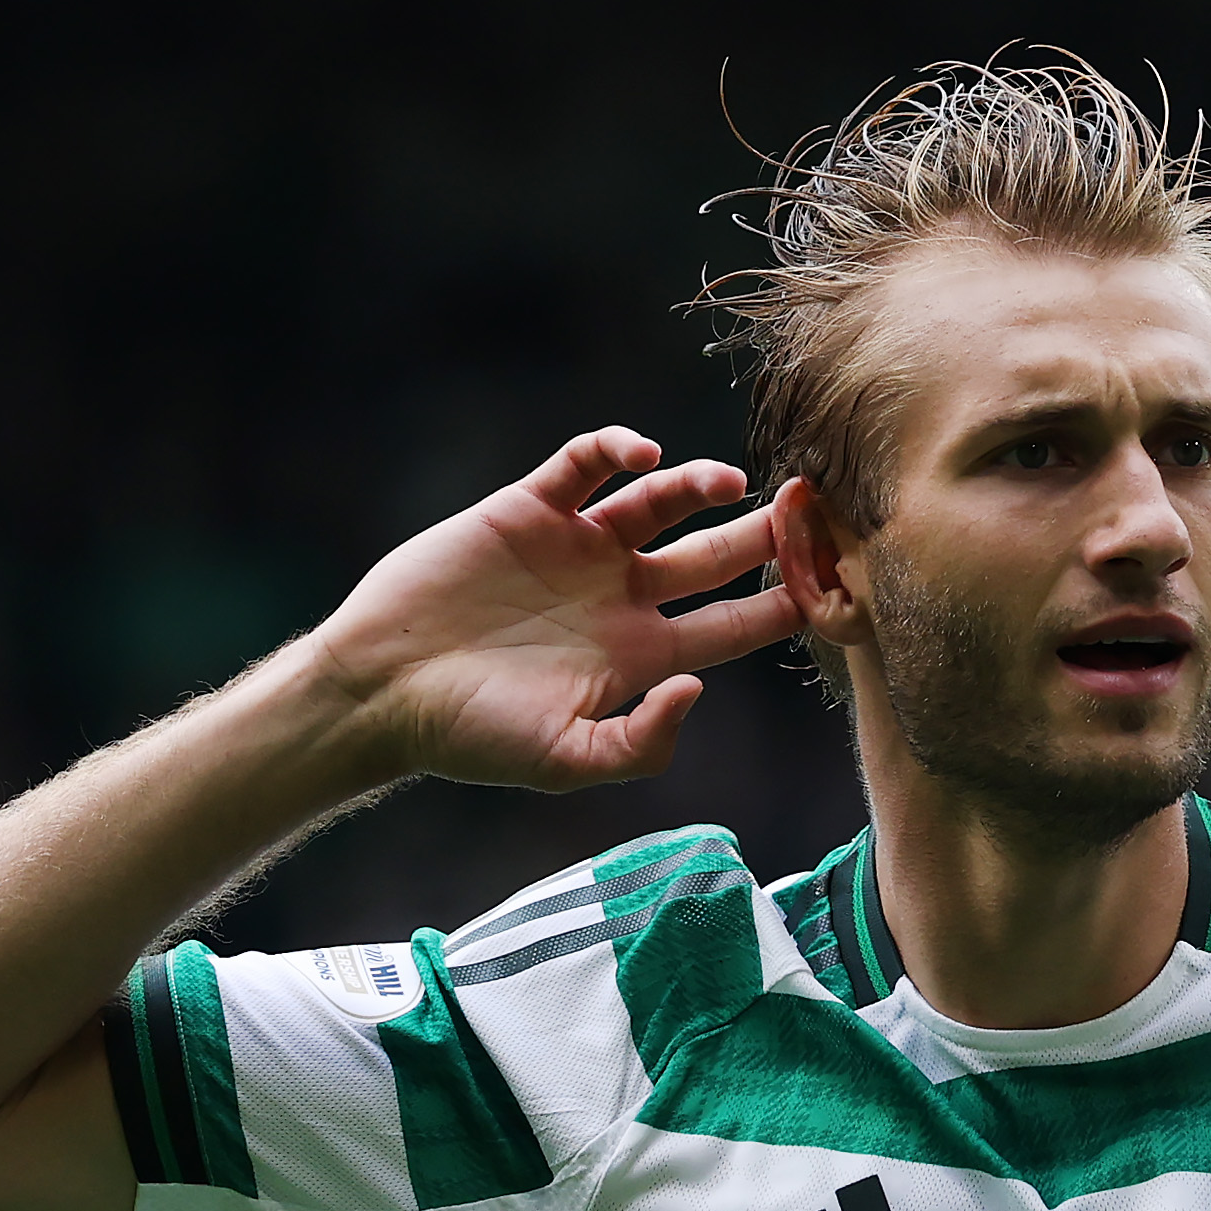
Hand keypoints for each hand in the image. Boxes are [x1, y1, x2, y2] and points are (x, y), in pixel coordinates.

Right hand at [306, 430, 800, 792]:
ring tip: (727, 483)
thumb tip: (699, 686)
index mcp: (641, 656)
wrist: (383, 691)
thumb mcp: (566, 761)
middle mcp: (619, 597)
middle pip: (713, 558)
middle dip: (762, 537)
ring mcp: (576, 549)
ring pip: (658, 503)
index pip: (734, 626)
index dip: (782, 605)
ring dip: (697, 486)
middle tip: (806, 509)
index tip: (827, 583)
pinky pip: (584, 465)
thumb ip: (642, 742)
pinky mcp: (528, 509)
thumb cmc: (472, 737)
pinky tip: (641, 455)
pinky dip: (614, 449)